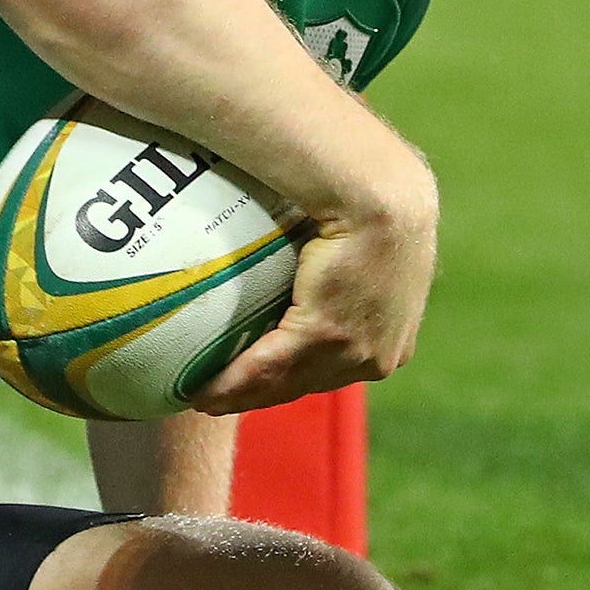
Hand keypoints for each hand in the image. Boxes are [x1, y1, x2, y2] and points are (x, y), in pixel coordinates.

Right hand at [189, 193, 437, 415]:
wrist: (380, 191)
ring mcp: (354, 350)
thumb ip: (332, 268)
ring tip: (203, 399)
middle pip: (306, 384)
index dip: (292, 378)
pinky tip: (200, 389)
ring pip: (284, 384)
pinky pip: (266, 366)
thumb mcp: (357, 247)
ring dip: (238, 396)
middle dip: (261, 396)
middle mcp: (377, 355)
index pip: (333, 369)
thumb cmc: (368, 202)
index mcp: (389, 339)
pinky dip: (230, 381)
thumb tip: (301, 260)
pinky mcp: (325, 334)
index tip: (258, 381)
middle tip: (220, 397)